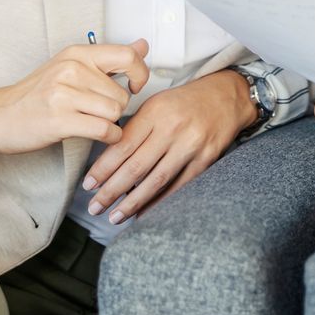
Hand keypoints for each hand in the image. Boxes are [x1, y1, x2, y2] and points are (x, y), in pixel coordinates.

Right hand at [0, 41, 148, 177]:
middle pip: (122, 94)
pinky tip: (99, 136)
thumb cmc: (38, 94)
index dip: (140, 74)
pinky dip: (109, 138)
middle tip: (97, 113)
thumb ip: (110, 58)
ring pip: (114, 112)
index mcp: (78, 53)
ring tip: (92, 123)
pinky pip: (103, 130)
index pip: (128, 56)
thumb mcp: (73, 67)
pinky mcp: (58, 119)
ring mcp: (63, 93)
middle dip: (117, 109)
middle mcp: (72, 68)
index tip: (134, 88)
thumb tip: (144, 44)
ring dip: (111, 124)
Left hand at [79, 69, 256, 223]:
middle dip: (111, 190)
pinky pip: (179, 187)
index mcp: (155, 111)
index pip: (123, 145)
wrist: (226, 97)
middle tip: (94, 207)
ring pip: (156, 180)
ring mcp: (191, 145)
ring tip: (114, 217)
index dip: (103, 168)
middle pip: (136, 166)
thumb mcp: (156, 104)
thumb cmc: (184, 102)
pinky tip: (143, 214)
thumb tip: (109, 161)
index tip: (88, 185)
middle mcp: (172, 128)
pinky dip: (159, 203)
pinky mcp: (206, 159)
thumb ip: (135, 129)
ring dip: (132, 203)